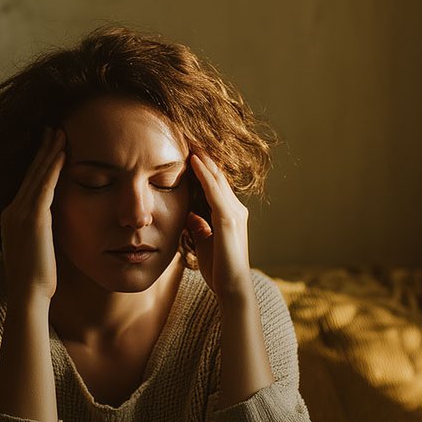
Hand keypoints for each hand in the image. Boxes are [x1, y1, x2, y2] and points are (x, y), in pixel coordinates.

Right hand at [0, 128, 65, 301]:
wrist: (28, 295)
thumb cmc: (36, 279)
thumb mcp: (36, 249)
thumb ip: (42, 232)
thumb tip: (53, 226)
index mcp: (11, 217)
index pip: (27, 183)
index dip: (38, 163)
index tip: (48, 146)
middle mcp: (12, 210)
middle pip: (30, 173)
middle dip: (42, 149)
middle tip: (52, 128)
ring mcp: (20, 212)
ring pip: (37, 174)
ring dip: (49, 151)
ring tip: (59, 132)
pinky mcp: (33, 218)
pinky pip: (45, 185)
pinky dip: (53, 167)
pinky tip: (62, 153)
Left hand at [185, 150, 252, 298]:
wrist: (231, 289)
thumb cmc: (217, 269)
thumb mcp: (203, 241)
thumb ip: (198, 226)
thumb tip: (189, 215)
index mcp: (229, 213)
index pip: (214, 182)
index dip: (201, 164)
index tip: (186, 146)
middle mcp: (235, 208)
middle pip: (217, 174)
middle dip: (202, 154)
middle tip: (187, 132)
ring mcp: (234, 212)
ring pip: (217, 177)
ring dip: (202, 157)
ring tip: (189, 137)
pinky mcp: (228, 219)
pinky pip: (214, 190)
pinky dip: (204, 174)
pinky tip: (193, 160)